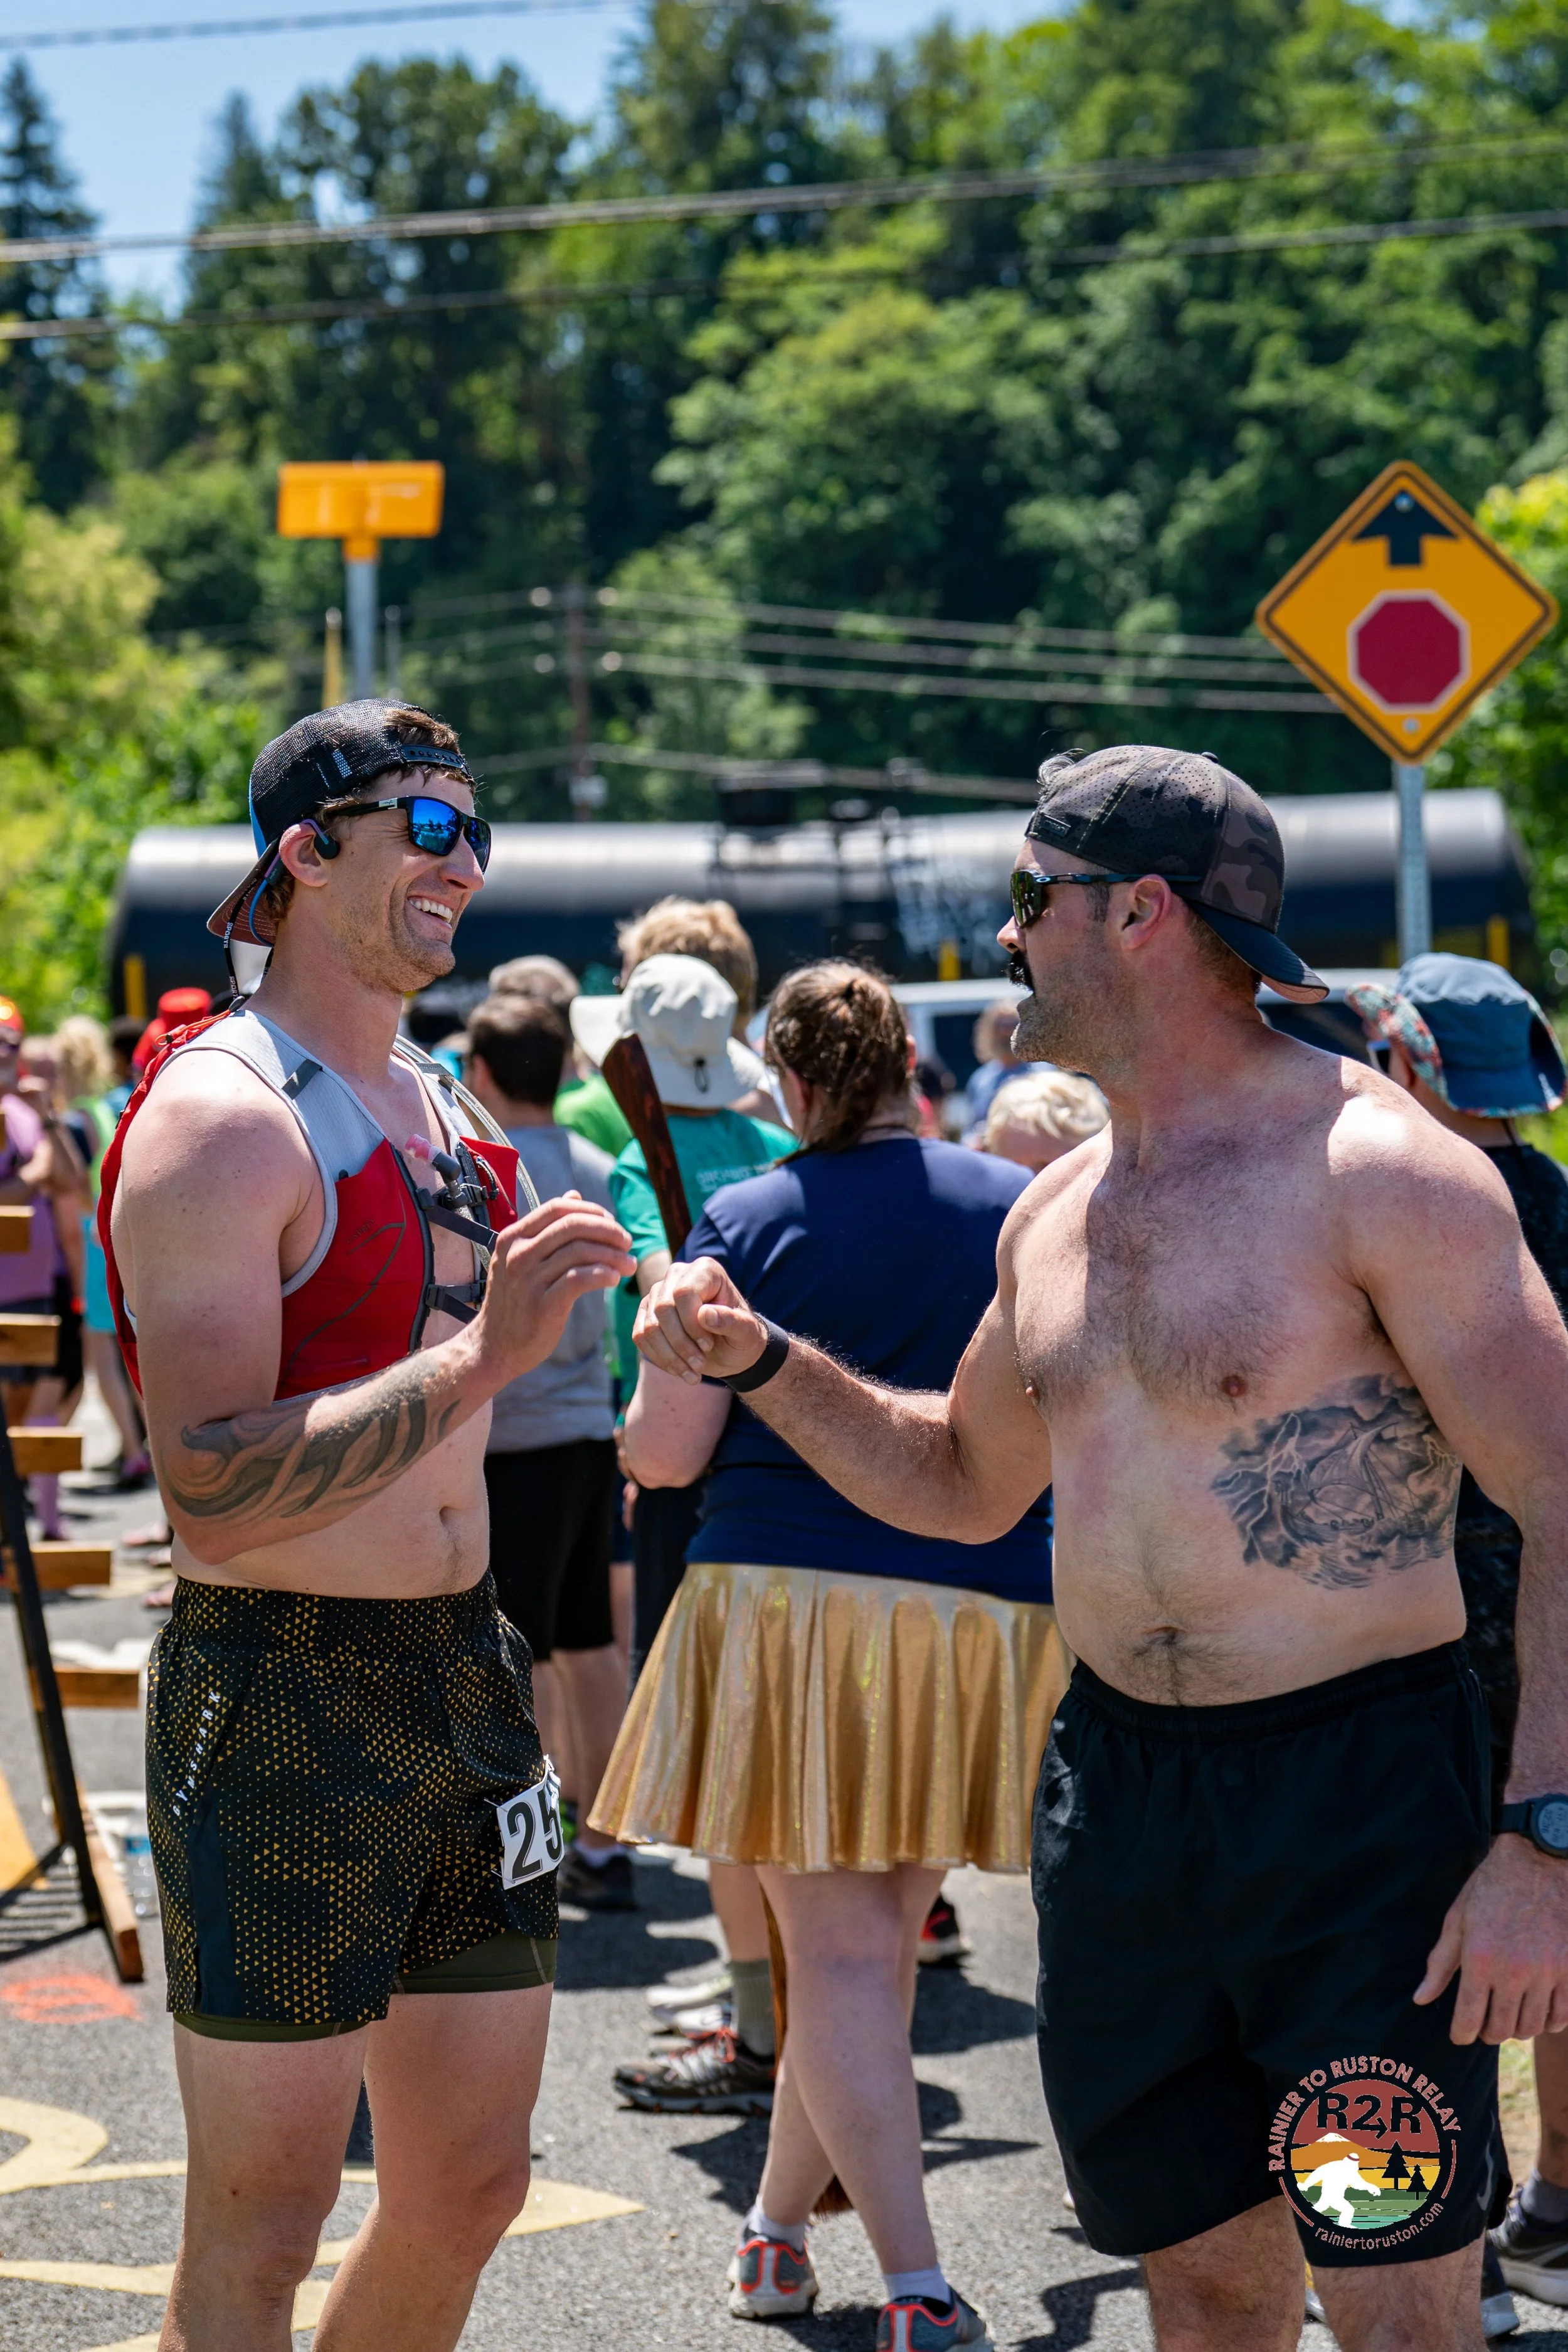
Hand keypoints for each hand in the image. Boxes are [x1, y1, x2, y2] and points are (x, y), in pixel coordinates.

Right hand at [472, 1192, 633, 1386]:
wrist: (493, 1346)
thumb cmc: (515, 1301)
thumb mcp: (522, 1258)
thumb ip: (547, 1228)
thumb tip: (574, 1195)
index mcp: (513, 1237)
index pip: (558, 1208)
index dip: (591, 1211)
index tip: (612, 1224)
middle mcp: (518, 1254)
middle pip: (573, 1225)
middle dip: (608, 1230)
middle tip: (627, 1242)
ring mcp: (528, 1280)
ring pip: (580, 1251)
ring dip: (613, 1255)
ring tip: (629, 1265)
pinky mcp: (542, 1305)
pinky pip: (580, 1279)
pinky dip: (603, 1274)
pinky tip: (614, 1278)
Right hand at [633, 1256, 766, 1385]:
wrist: (731, 1349)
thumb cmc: (741, 1336)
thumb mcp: (746, 1332)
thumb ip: (731, 1322)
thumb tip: (704, 1314)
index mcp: (705, 1270)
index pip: (684, 1292)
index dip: (691, 1324)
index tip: (708, 1346)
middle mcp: (677, 1275)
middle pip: (663, 1309)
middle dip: (680, 1343)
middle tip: (700, 1365)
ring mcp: (658, 1293)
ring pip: (650, 1326)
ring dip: (670, 1356)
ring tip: (692, 1374)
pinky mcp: (646, 1313)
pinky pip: (640, 1336)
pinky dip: (659, 1358)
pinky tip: (679, 1369)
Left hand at [1416, 1832, 1567, 2041]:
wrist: (1538, 1861)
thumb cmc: (1491, 1888)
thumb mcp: (1458, 1919)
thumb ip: (1441, 1963)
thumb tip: (1421, 1999)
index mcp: (1480, 1958)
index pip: (1468, 2017)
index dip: (1461, 2034)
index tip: (1459, 2036)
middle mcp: (1514, 1971)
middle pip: (1501, 2029)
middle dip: (1487, 2033)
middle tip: (1483, 2025)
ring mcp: (1546, 1972)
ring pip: (1531, 2026)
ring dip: (1517, 2028)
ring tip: (1509, 2015)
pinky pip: (1562, 2015)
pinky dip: (1549, 2022)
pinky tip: (1538, 2011)